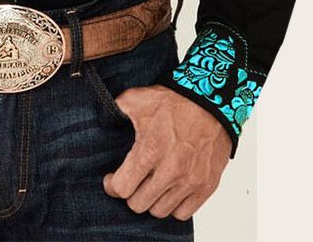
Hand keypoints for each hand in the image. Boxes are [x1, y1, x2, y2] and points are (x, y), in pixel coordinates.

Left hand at [102, 84, 229, 220]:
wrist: (210, 101)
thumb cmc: (173, 101)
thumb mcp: (136, 99)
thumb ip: (115, 110)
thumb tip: (101, 117)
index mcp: (149, 151)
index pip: (122, 188)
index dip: (112, 185)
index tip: (111, 180)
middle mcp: (170, 171)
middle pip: (138, 204)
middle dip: (130, 193)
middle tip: (131, 181)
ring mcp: (189, 181)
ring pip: (159, 211)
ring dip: (151, 200)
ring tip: (149, 185)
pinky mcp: (206, 186)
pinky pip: (183, 213)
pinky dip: (173, 205)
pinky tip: (168, 190)